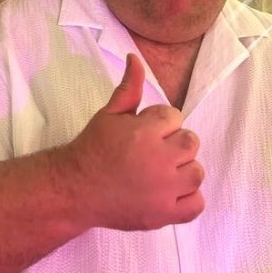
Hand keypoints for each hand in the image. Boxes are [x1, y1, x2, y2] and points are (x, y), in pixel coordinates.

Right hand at [69, 53, 204, 229]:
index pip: (175, 117)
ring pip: (197, 172)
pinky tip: (169, 193)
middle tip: (153, 154)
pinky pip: (196, 204)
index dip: (160, 123)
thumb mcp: (109, 114)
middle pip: (191, 142)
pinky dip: (188, 199)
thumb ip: (129, 87)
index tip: (144, 134)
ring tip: (161, 173)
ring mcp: (163, 190)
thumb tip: (135, 58)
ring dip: (183, 171)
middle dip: (175, 144)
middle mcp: (157, 161)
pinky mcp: (163, 214)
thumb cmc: (93, 149)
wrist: (75, 189)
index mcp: (144, 132)